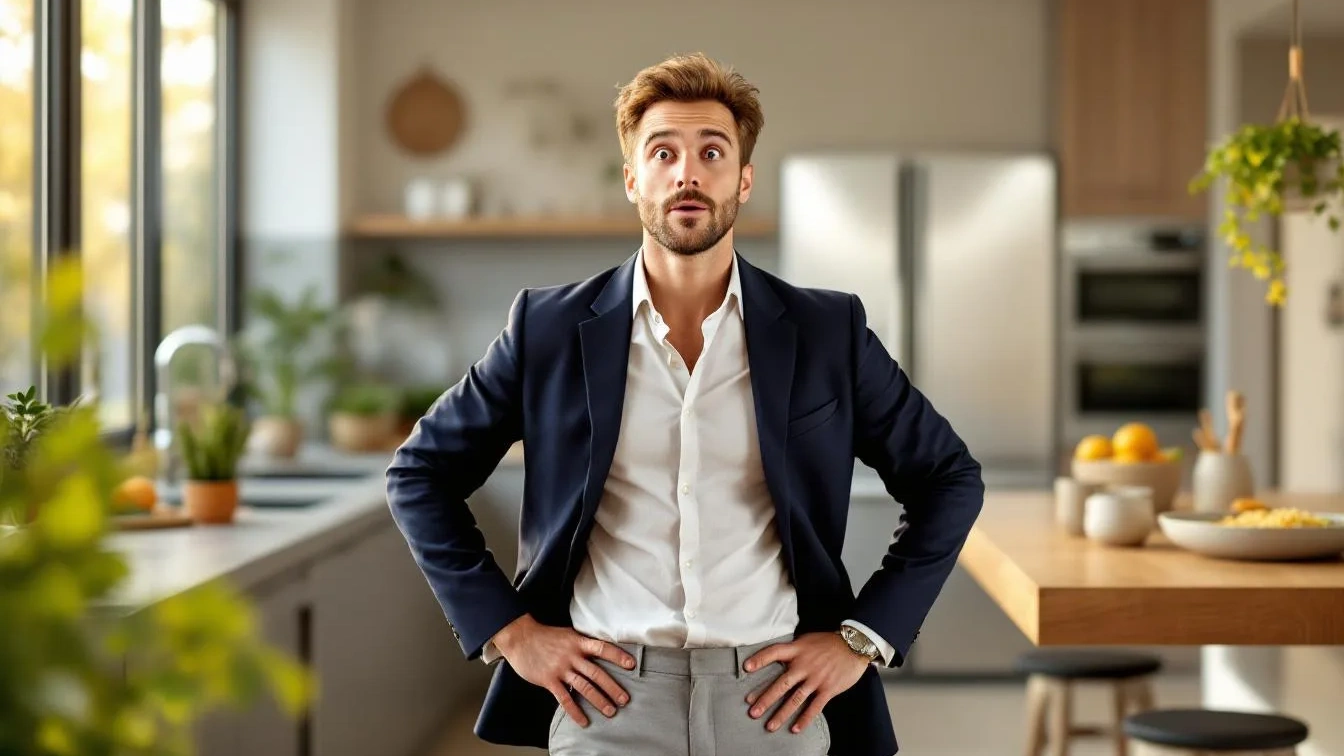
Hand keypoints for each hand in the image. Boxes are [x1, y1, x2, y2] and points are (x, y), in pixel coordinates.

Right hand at [491, 614, 636, 726]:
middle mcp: (572, 655)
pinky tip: (583, 721)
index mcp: (578, 642)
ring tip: (611, 711)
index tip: (632, 665)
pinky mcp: (549, 680)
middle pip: (596, 673)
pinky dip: (575, 711)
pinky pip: (564, 698)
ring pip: (584, 687)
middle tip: (625, 699)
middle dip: (612, 687)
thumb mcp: (568, 634)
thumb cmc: (546, 636)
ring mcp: (560, 668)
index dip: (617, 656)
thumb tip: (601, 651)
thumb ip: (583, 643)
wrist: (521, 638)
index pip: (602, 648)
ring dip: (598, 700)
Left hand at [741, 631, 869, 733]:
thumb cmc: (828, 643)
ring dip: (782, 714)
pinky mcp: (828, 689)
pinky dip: (804, 719)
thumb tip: (777, 658)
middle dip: (766, 698)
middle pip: (782, 683)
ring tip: (770, 726)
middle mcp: (804, 664)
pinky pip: (814, 706)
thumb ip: (793, 650)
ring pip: (796, 699)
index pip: (774, 652)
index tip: (746, 668)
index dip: (760, 659)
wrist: (854, 645)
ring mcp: (816, 678)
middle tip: (752, 711)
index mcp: (797, 650)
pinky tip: (795, 729)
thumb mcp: (807, 640)